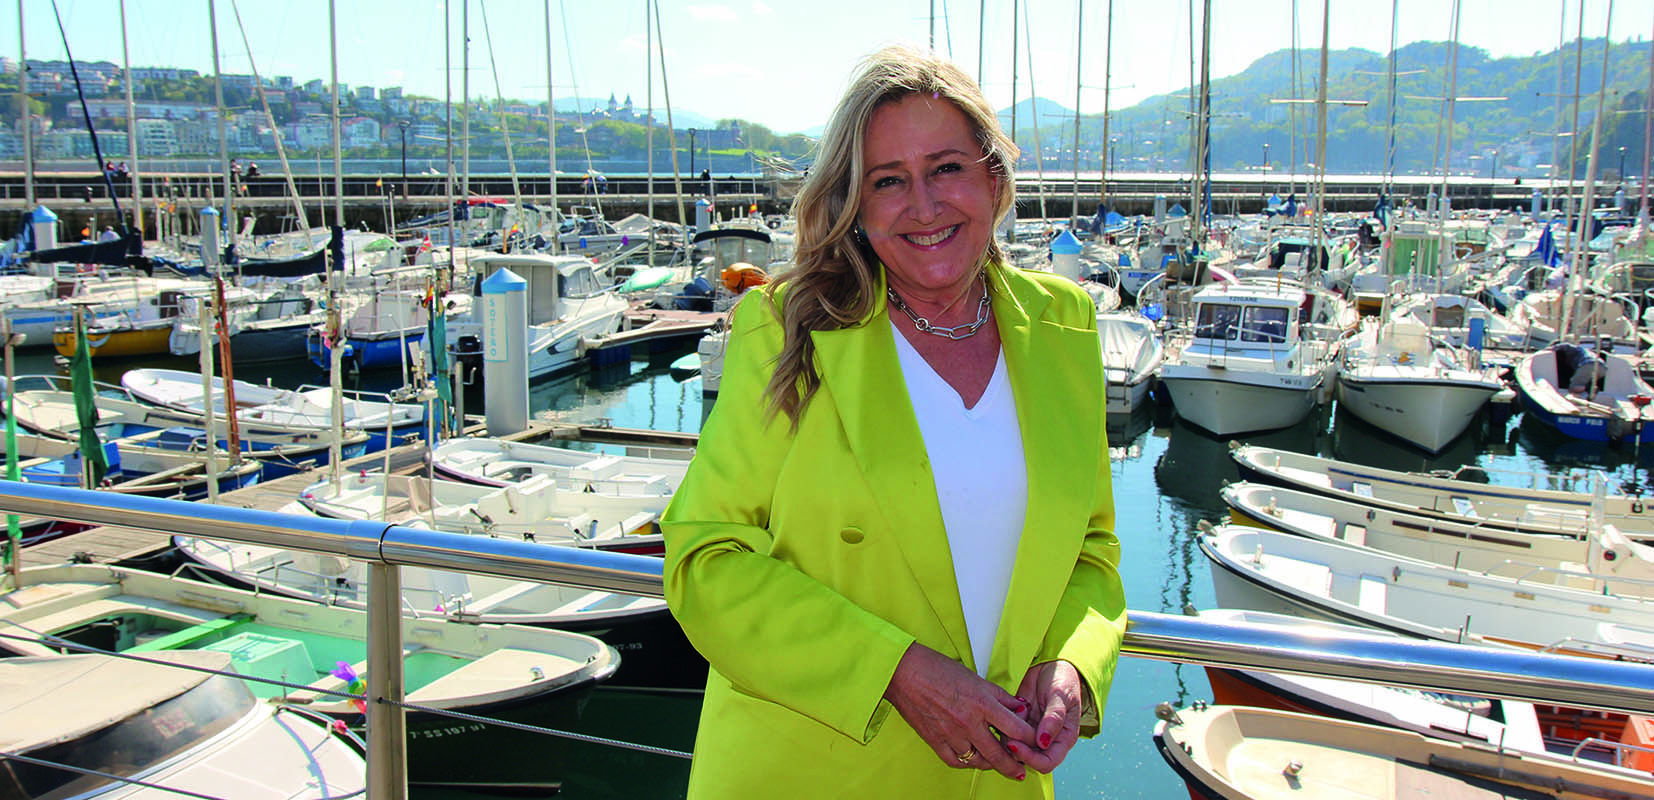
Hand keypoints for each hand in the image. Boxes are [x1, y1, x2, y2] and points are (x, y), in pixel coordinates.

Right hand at [883, 643, 1035, 779]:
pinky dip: (966, 762)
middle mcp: (968, 722)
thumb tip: (1020, 708)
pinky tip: (973, 760)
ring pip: (978, 761)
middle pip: (999, 753)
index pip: (1015, 729)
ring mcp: (950, 734)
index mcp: (982, 703)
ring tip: (998, 764)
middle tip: (1022, 771)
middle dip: (1014, 765)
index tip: (1034, 742)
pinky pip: (955, 760)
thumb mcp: (976, 678)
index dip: (1029, 738)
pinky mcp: (935, 740)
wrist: (904, 672)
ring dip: (991, 764)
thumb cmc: (938, 669)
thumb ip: (1000, 696)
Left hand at [1006, 660, 1082, 773]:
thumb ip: (1054, 719)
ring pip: (1015, 747)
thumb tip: (1044, 742)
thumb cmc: (1063, 680)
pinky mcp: (1021, 723)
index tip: (1014, 745)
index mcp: (1064, 739)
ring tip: (1007, 716)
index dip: (1030, 759)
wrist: (1052, 665)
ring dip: (1006, 736)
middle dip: (1014, 749)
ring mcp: (1033, 732)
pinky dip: (1003, 725)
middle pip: (1028, 759)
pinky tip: (1006, 710)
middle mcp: (1048, 740)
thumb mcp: (1062, 696)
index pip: (1046, 762)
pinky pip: (1008, 731)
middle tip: (1003, 731)